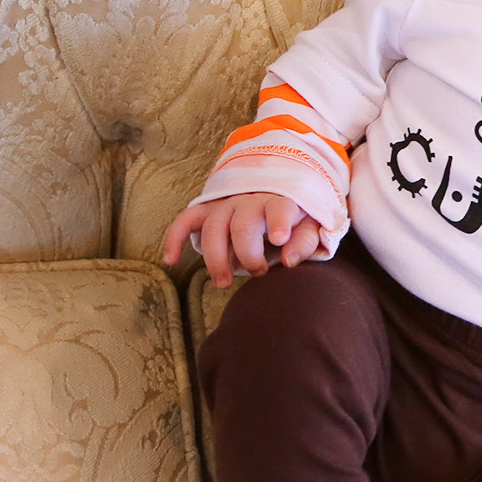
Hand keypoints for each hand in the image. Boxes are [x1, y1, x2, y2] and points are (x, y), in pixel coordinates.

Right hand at [162, 193, 322, 287]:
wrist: (276, 198)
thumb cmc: (295, 221)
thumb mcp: (310, 228)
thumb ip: (305, 242)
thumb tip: (290, 260)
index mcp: (280, 200)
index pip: (280, 207)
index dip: (278, 221)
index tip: (279, 239)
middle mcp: (250, 200)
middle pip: (242, 224)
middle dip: (248, 254)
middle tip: (258, 273)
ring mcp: (226, 204)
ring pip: (213, 226)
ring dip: (216, 258)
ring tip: (224, 283)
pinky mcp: (207, 211)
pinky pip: (186, 219)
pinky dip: (175, 237)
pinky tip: (171, 260)